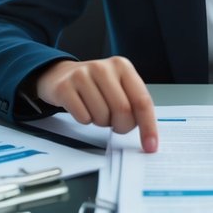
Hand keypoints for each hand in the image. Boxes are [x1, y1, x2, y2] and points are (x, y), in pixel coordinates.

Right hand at [35, 56, 158, 151]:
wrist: (61, 75)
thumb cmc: (95, 85)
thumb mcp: (118, 86)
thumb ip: (134, 103)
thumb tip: (149, 134)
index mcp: (122, 66)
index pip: (142, 100)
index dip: (148, 126)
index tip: (150, 145)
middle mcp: (103, 68)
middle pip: (123, 111)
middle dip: (122, 126)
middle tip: (116, 125)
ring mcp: (82, 76)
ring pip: (102, 116)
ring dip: (102, 123)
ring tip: (97, 111)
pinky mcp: (65, 87)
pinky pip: (83, 117)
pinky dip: (86, 120)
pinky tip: (83, 108)